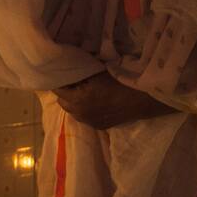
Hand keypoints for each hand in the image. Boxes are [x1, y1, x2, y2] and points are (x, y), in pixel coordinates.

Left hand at [52, 72, 174, 129]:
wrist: (138, 99)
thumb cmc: (117, 82)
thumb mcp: (95, 74)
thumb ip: (79, 74)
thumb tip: (67, 70)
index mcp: (77, 99)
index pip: (58, 90)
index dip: (59, 82)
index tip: (61, 76)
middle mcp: (79, 113)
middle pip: (62, 102)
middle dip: (65, 93)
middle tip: (73, 84)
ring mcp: (88, 121)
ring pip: (72, 111)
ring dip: (73, 103)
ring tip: (82, 93)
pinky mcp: (97, 126)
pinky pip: (83, 118)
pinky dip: (83, 110)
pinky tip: (92, 103)